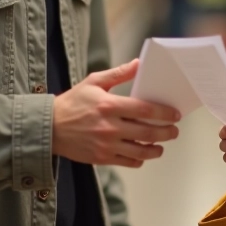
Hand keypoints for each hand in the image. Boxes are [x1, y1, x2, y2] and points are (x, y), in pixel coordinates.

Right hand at [52, 59, 180, 167]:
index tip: (175, 114)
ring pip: (140, 151)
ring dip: (156, 149)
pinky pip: (128, 162)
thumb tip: (138, 63)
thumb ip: (118, 73)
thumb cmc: (73, 102)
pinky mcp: (102, 158)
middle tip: (174, 131)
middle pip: (147, 132)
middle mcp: (110, 127)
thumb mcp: (94, 82)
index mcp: (109, 105)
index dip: (164, 113)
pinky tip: (144, 153)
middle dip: (166, 132)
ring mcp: (106, 145)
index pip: (144, 110)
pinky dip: (140, 159)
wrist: (50, 127)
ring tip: (162, 145)